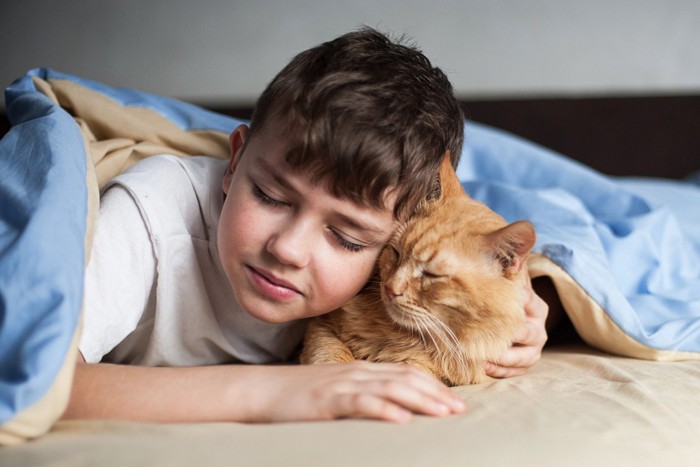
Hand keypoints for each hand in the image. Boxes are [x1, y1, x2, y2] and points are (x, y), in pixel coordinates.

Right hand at [254, 361, 465, 422]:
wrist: (261, 391)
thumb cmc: (298, 395)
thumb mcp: (335, 392)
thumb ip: (361, 395)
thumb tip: (390, 409)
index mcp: (360, 370)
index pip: (405, 374)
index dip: (433, 386)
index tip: (455, 402)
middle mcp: (356, 372)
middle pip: (405, 378)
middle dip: (436, 394)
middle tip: (460, 410)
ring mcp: (342, 384)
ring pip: (390, 388)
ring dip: (421, 400)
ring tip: (443, 413)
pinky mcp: (327, 400)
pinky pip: (361, 402)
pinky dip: (384, 409)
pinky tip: (401, 419)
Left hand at [485, 276, 548, 377]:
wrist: (513, 321)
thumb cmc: (504, 300)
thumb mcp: (508, 284)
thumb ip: (511, 271)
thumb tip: (514, 258)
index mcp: (537, 307)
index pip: (525, 301)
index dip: (508, 302)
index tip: (488, 303)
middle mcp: (539, 329)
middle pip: (527, 333)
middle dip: (506, 335)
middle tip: (485, 336)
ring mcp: (534, 349)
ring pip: (523, 357)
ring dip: (502, 358)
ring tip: (481, 357)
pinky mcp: (525, 365)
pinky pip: (515, 372)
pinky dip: (499, 371)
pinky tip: (482, 367)